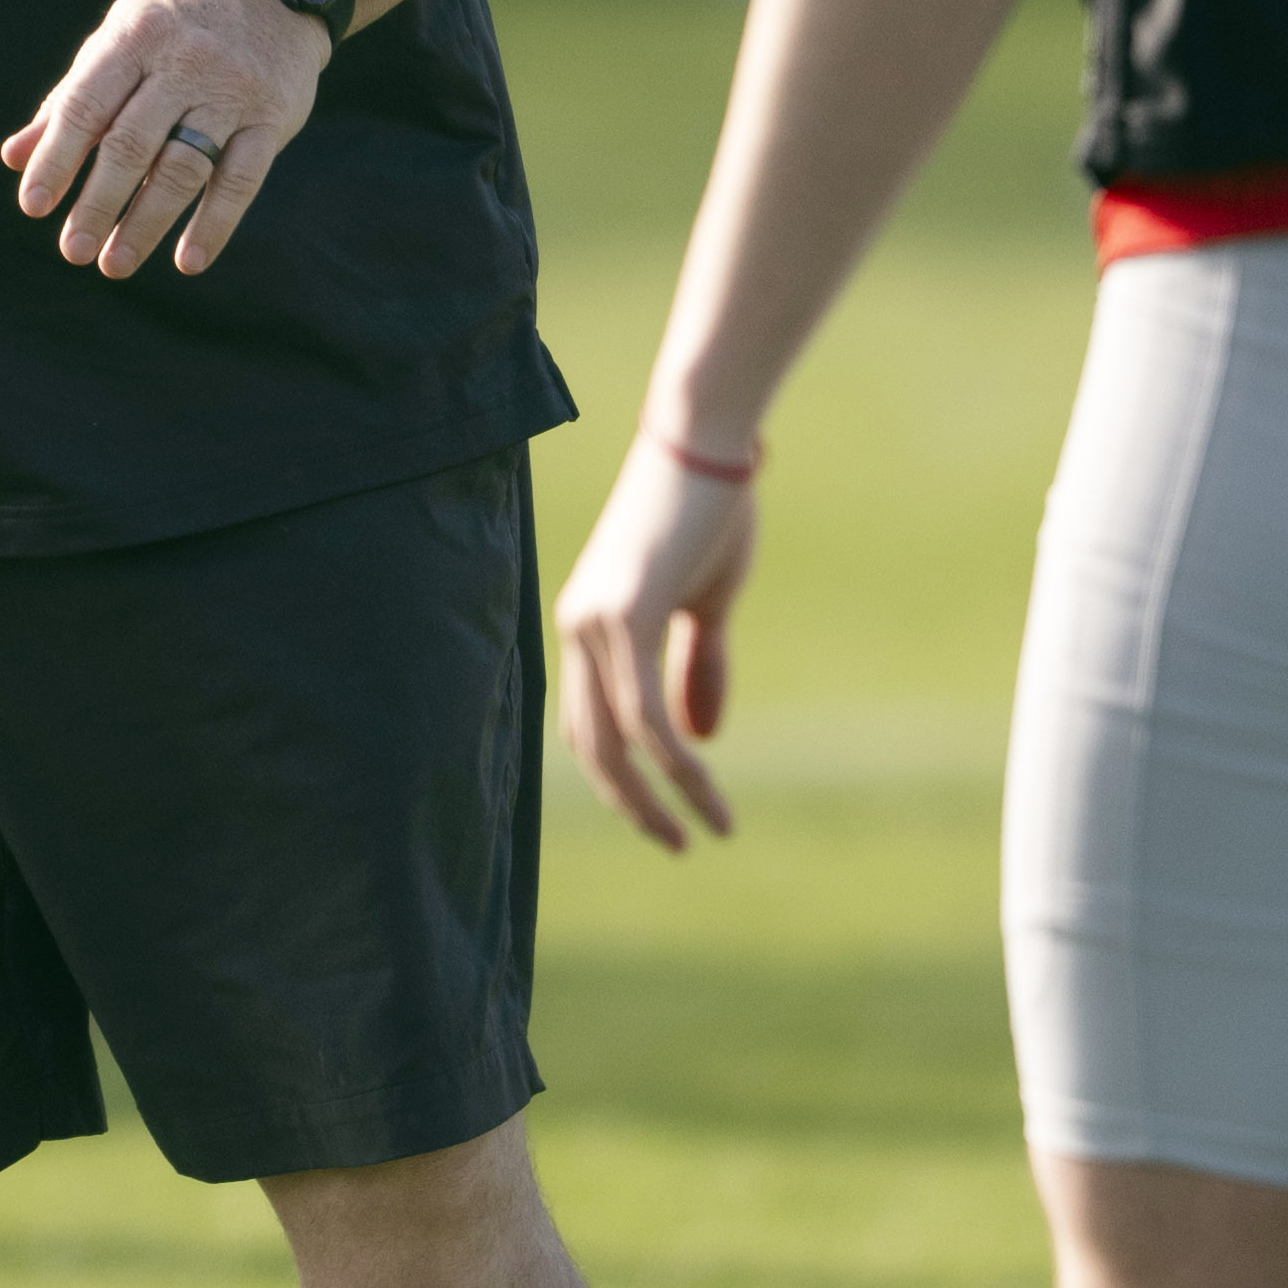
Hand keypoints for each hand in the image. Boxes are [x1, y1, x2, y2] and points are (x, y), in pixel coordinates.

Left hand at [2, 0, 333, 282]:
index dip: (56, 159)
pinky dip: (214, 225)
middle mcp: (184, 61)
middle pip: (132, 144)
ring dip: (146, 223)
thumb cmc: (175, 24)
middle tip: (73, 250)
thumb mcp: (118, 41)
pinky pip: (242, 180)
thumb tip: (16, 158)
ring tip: (115, 263)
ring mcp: (231, 90)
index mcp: (134, 36)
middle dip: (98, 203)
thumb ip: (70, 98)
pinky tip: (188, 261)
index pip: (86, 106)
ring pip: (184, 168)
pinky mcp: (271, 118)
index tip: (33, 207)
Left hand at [554, 439, 762, 849]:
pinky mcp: (628, 615)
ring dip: (660, 796)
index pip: (588, 724)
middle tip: (676, 846)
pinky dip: (675, 761)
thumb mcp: (706, 602)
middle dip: (633, 804)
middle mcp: (577, 629)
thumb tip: (699, 741)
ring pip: (617, 739)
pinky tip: (703, 785)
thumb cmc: (710, 508)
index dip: (621, 778)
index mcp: (587, 626)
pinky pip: (644, 713)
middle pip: (591, 745)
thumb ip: (697, 668)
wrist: (707, 441)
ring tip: (705, 831)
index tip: (662, 817)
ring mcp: (596, 623)